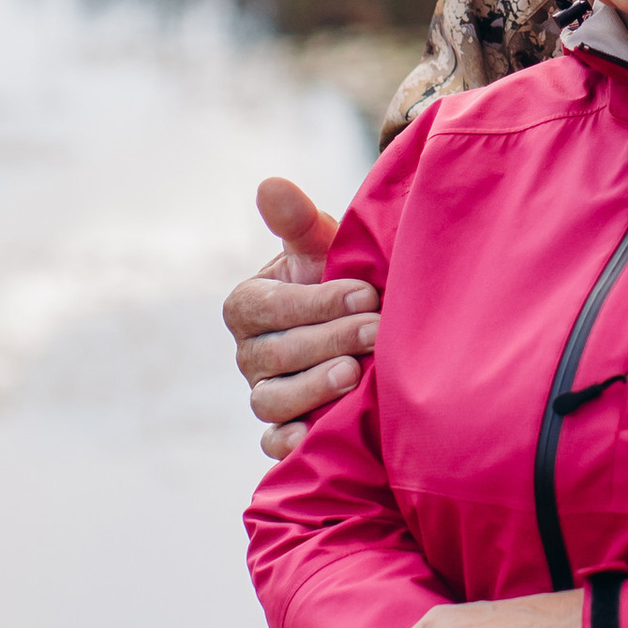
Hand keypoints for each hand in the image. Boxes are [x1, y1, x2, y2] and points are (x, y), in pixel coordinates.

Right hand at [225, 176, 371, 459]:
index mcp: (249, 303)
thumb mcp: (323, 245)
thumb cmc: (341, 277)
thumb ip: (297, 220)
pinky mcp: (282, 429)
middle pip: (274, 354)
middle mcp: (249, 352)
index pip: (266, 307)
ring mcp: (263, 393)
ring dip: (313, 389)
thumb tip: (270, 184)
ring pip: (271, 401)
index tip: (364, 293)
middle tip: (378, 330)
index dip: (313, 302)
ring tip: (356, 374)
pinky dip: (291, 442)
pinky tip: (319, 434)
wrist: (366, 322)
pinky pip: (274, 444)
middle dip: (329, 340)